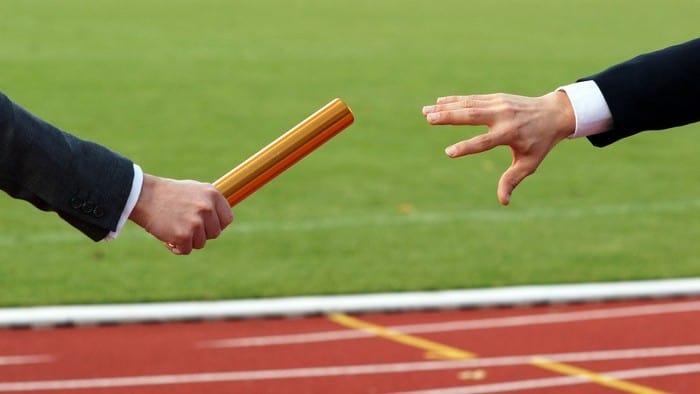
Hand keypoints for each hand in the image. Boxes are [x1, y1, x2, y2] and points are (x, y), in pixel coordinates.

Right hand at [129, 174, 233, 254]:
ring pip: (201, 243)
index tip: (206, 225)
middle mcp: (207, 208)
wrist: (144, 196)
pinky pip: (186, 250)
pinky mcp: (184, 235)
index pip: (227, 219)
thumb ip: (210, 203)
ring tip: (174, 227)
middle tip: (185, 225)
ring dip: (188, 240)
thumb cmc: (169, 194)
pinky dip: (177, 247)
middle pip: (215, 233)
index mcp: (213, 195)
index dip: (217, 224)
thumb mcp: (195, 191)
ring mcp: (196, 222)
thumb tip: (224, 219)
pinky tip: (167, 236)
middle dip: (201, 233)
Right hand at [422, 91, 574, 204]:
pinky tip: (438, 103)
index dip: (466, 147)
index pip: (484, 141)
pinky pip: (472, 98)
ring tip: (425, 111)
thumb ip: (512, 180)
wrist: (554, 113)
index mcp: (510, 134)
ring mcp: (498, 104)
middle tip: (429, 119)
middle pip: (471, 115)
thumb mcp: (530, 164)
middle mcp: (503, 116)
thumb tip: (503, 201)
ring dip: (445, 108)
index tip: (449, 152)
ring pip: (468, 104)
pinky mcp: (496, 97)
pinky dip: (454, 100)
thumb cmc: (540, 142)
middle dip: (449, 117)